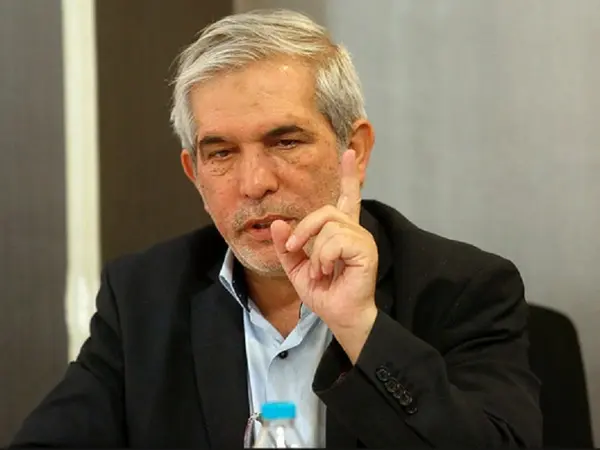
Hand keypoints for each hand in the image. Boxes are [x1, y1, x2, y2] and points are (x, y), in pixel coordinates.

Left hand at [270, 149, 378, 361]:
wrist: (339, 315)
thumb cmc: (324, 293)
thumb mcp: (297, 268)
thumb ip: (288, 246)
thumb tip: (277, 223)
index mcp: (341, 232)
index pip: (346, 197)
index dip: (347, 176)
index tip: (346, 153)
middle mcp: (354, 230)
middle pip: (325, 210)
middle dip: (304, 229)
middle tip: (294, 250)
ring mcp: (362, 239)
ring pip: (328, 226)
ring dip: (314, 252)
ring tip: (319, 271)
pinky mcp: (366, 249)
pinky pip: (335, 240)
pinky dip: (323, 257)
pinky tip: (328, 271)